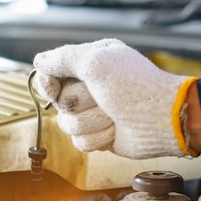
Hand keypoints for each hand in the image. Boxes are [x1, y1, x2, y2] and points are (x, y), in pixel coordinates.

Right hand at [33, 38, 197, 158]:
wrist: (161, 120)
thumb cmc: (136, 87)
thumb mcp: (96, 62)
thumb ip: (63, 58)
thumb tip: (39, 60)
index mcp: (91, 62)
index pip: (51, 73)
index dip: (49, 83)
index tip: (53, 87)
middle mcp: (91, 85)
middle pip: (58, 101)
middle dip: (79, 103)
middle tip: (102, 97)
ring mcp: (95, 111)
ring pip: (67, 124)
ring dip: (91, 121)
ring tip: (113, 114)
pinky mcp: (100, 134)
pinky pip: (80, 142)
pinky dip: (99, 137)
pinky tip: (115, 129)